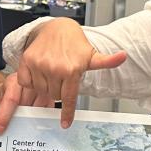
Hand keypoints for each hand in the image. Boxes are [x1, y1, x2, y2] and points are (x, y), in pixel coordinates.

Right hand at [0, 18, 125, 131]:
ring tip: (51, 74)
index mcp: (72, 70)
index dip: (67, 112)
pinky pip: (26, 82)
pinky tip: (39, 72)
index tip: (65, 124)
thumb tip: (123, 56)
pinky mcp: (27, 60)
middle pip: (54, 96)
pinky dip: (31, 81)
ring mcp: (39, 64)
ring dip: (45, 86)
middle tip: (61, 79)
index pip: (69, 98)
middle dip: (58, 91)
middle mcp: (54, 68)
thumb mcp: (92, 55)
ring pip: (40, 90)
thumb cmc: (75, 44)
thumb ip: (107, 61)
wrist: (57, 27)